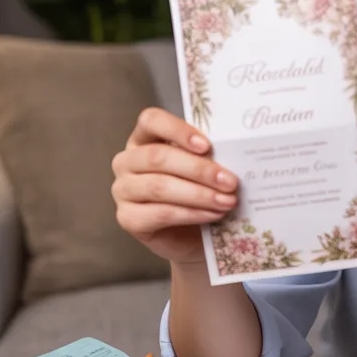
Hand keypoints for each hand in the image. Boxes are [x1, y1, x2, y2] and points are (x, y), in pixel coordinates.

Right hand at [111, 107, 238, 265]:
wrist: (193, 236)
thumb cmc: (198, 193)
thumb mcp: (204, 169)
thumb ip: (209, 156)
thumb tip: (233, 151)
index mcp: (144, 138)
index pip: (151, 121)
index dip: (178, 130)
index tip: (207, 146)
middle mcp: (127, 161)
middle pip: (158, 157)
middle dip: (199, 169)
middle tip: (230, 181)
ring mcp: (123, 190)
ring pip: (160, 187)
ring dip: (199, 194)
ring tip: (227, 201)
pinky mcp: (127, 218)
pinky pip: (161, 213)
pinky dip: (192, 214)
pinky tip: (213, 214)